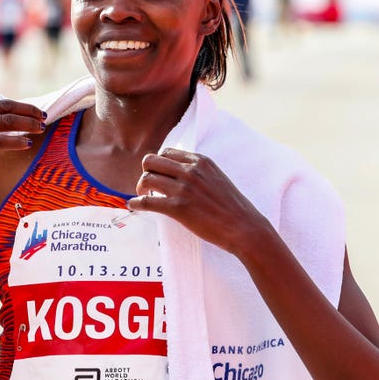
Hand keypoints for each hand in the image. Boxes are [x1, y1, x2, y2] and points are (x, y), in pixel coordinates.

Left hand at [128, 148, 266, 250]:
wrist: (244, 227)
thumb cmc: (232, 206)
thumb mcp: (217, 177)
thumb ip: (199, 171)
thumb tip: (179, 171)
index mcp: (200, 161)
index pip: (166, 152)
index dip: (159, 164)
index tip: (160, 175)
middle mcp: (190, 170)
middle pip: (151, 161)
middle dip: (146, 172)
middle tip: (149, 186)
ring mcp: (184, 189)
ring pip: (146, 179)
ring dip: (141, 188)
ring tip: (145, 197)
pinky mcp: (178, 208)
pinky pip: (146, 201)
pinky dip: (136, 203)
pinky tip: (134, 206)